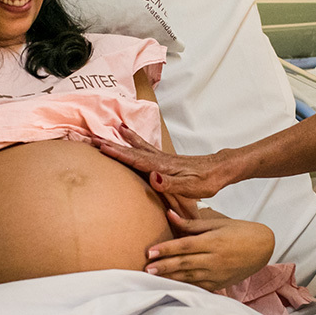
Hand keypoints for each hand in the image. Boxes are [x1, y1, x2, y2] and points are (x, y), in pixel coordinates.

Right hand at [96, 125, 228, 198]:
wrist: (222, 169)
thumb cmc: (207, 181)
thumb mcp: (191, 187)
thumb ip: (171, 183)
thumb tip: (152, 177)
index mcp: (162, 166)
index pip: (136, 159)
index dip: (118, 153)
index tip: (100, 146)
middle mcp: (161, 159)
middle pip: (133, 150)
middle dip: (113, 144)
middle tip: (93, 137)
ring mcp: (164, 158)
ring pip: (139, 146)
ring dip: (125, 139)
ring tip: (115, 127)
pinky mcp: (167, 160)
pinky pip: (146, 149)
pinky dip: (137, 142)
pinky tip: (134, 140)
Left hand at [145, 211, 274, 291]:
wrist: (262, 248)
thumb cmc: (239, 232)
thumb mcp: (217, 224)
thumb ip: (191, 224)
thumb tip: (169, 215)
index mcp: (213, 242)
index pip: (184, 246)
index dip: (166, 249)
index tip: (150, 252)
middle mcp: (214, 259)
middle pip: (184, 263)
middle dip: (164, 266)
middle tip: (146, 268)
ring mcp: (217, 273)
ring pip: (189, 277)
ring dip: (170, 277)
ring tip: (153, 277)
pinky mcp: (219, 283)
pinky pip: (199, 286)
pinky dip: (184, 286)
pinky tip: (171, 286)